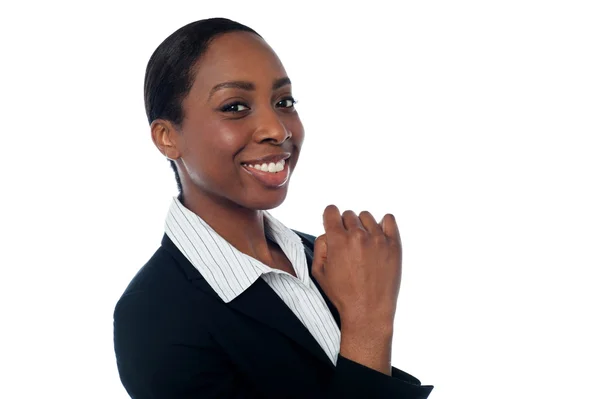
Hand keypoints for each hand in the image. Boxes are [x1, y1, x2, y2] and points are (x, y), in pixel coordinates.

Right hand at [311, 205, 401, 328]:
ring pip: (366, 216)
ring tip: (363, 244)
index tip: (332, 225)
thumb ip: (320, 245)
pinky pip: (389, 219)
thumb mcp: (319, 272)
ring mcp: (378, 239)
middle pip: (348, 214)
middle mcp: (358, 235)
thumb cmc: (342, 294)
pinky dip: (383, 223)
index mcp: (338, 240)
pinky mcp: (394, 244)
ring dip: (362, 226)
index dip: (329, 218)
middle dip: (345, 226)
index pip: (331, 210)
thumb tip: (329, 232)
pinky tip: (378, 236)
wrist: (368, 312)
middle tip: (348, 244)